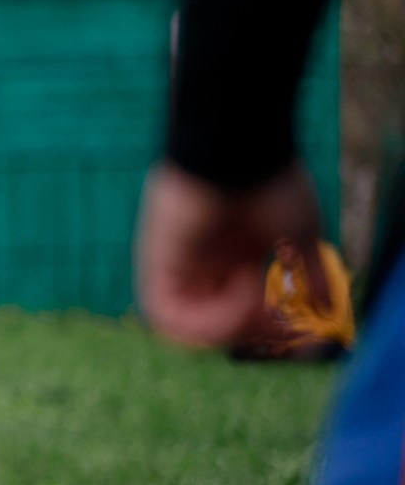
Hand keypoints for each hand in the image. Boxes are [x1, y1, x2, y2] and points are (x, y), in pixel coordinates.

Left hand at [134, 159, 326, 347]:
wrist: (241, 150)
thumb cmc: (271, 183)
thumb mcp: (301, 235)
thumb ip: (312, 275)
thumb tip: (328, 306)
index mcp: (232, 259)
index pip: (235, 314)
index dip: (261, 328)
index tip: (290, 320)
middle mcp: (200, 266)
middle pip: (210, 326)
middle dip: (249, 334)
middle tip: (277, 319)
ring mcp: (176, 265)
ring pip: (184, 329)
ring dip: (229, 328)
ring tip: (257, 300)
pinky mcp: (156, 264)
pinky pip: (167, 315)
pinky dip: (208, 318)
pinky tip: (243, 288)